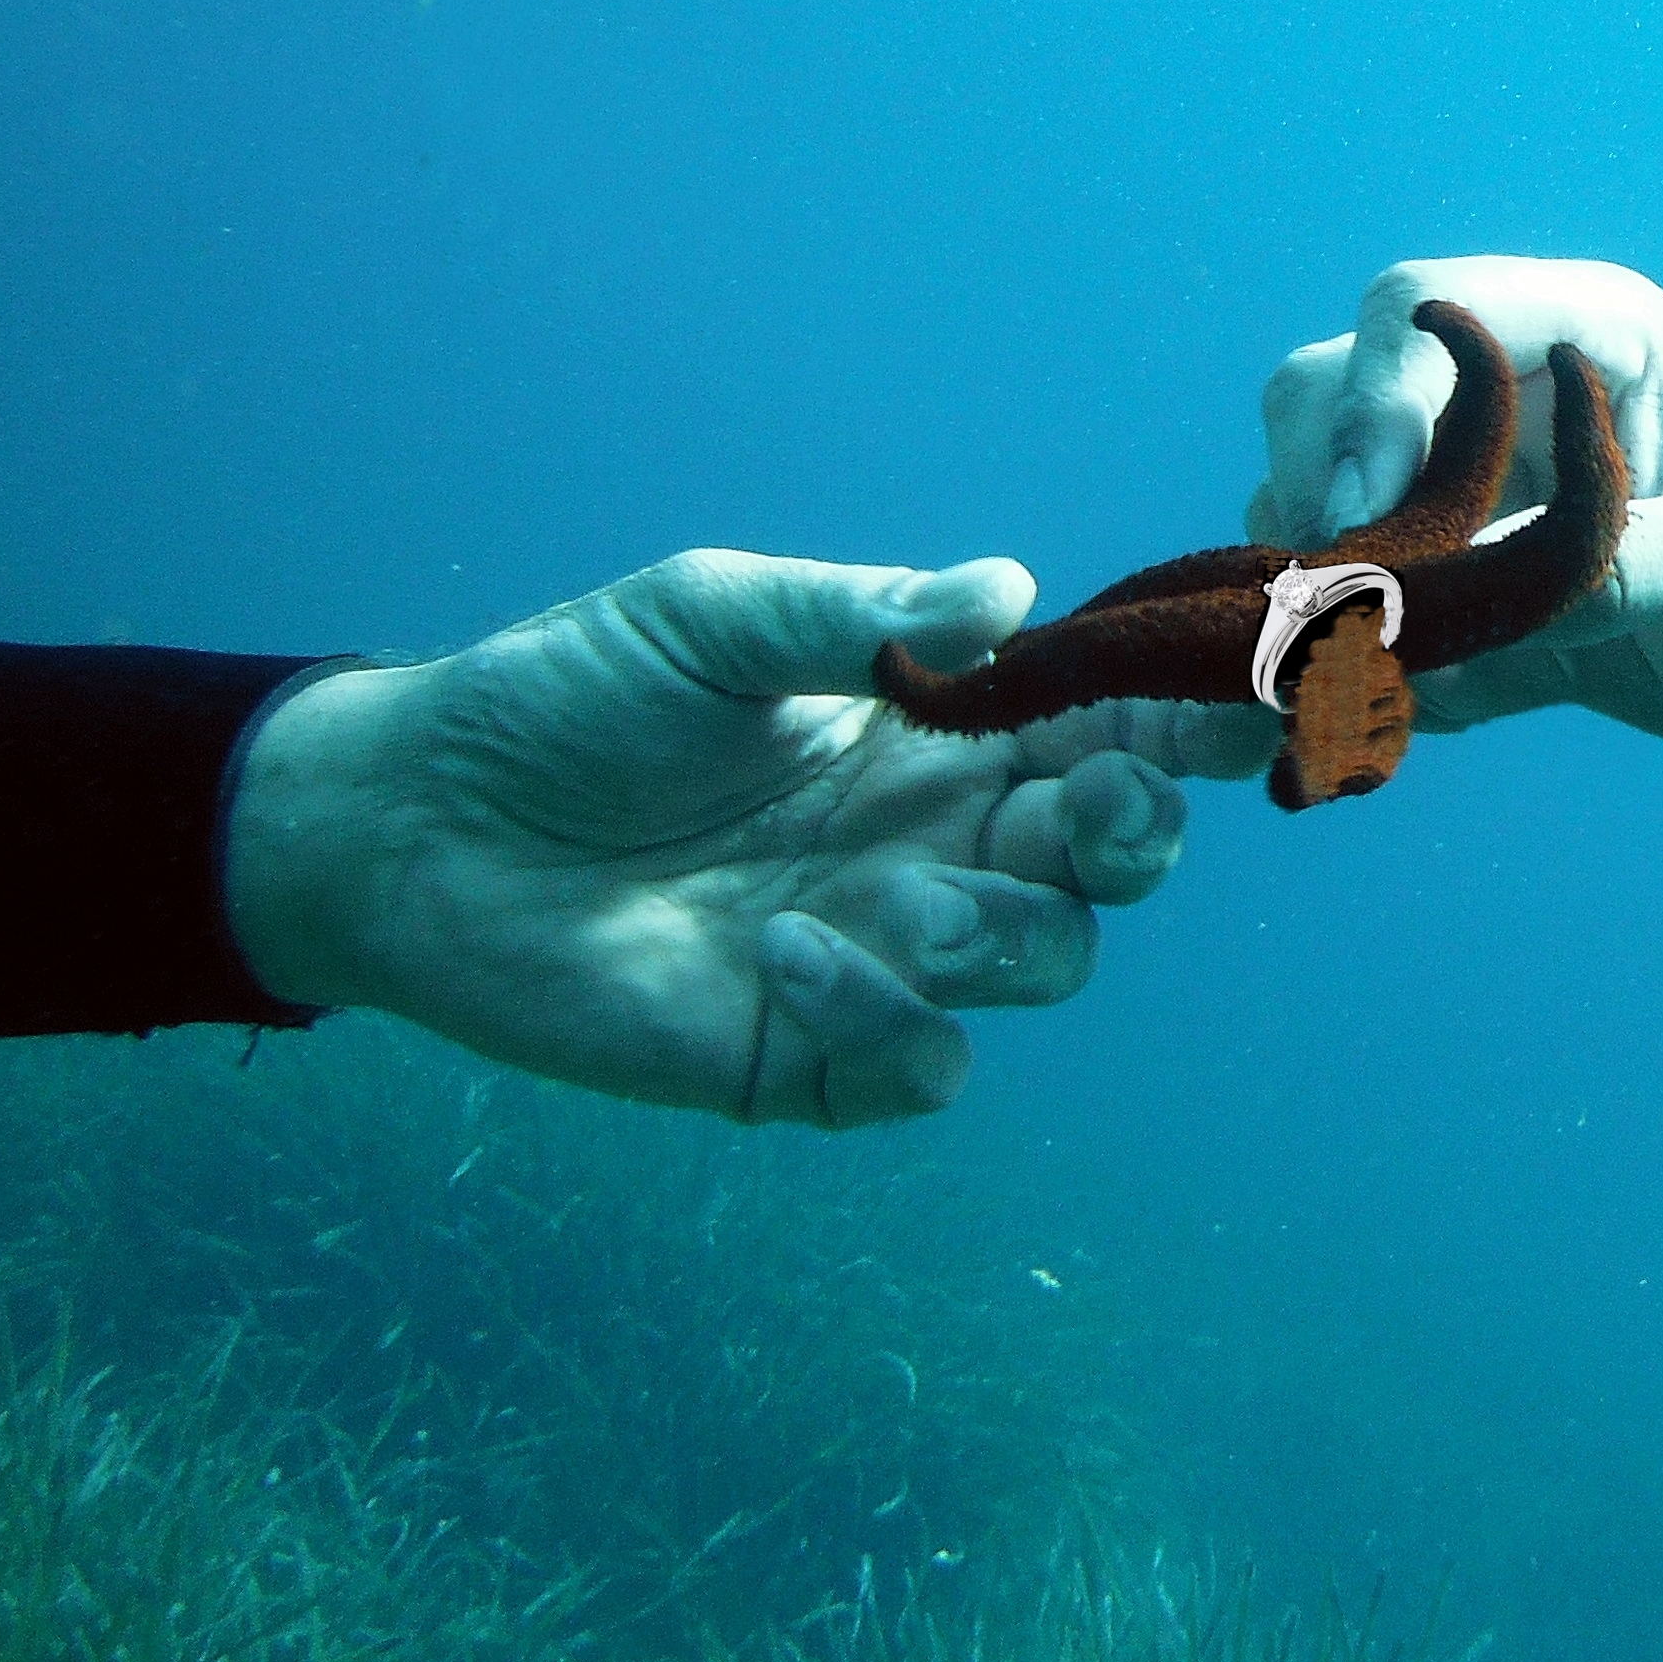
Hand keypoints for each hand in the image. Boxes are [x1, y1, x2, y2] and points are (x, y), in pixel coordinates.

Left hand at [222, 549, 1255, 1125]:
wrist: (414, 827)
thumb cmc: (562, 701)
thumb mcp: (706, 618)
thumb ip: (857, 615)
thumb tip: (1007, 593)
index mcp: (934, 732)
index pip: (1102, 721)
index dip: (1186, 711)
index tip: (1248, 684)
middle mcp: (935, 843)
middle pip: (1112, 858)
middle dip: (1133, 832)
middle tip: (1085, 805)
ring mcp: (883, 956)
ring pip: (1045, 962)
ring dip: (1002, 930)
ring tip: (888, 901)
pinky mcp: (808, 1058)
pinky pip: (924, 1068)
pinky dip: (888, 1023)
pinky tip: (786, 961)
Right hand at [1247, 257, 1662, 758]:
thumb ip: (1632, 564)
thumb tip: (1479, 607)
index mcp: (1588, 335)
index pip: (1425, 310)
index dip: (1368, 399)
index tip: (1359, 516)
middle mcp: (1505, 393)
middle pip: (1328, 392)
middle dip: (1314, 495)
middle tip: (1338, 604)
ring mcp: (1468, 486)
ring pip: (1314, 498)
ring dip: (1313, 587)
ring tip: (1357, 678)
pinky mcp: (1457, 582)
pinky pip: (1351, 606)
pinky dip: (1345, 663)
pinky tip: (1389, 719)